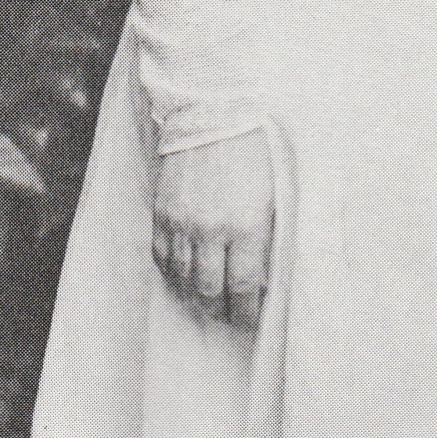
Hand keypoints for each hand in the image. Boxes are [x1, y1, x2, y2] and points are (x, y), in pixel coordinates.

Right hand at [151, 130, 275, 330]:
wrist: (213, 116)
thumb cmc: (254, 156)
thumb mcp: (274, 198)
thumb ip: (268, 239)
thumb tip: (265, 278)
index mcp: (247, 227)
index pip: (247, 287)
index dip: (248, 311)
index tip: (251, 321)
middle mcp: (211, 230)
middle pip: (211, 290)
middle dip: (221, 310)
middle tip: (228, 317)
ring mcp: (182, 222)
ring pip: (183, 278)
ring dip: (196, 296)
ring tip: (207, 302)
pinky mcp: (162, 212)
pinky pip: (162, 256)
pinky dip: (173, 273)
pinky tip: (184, 277)